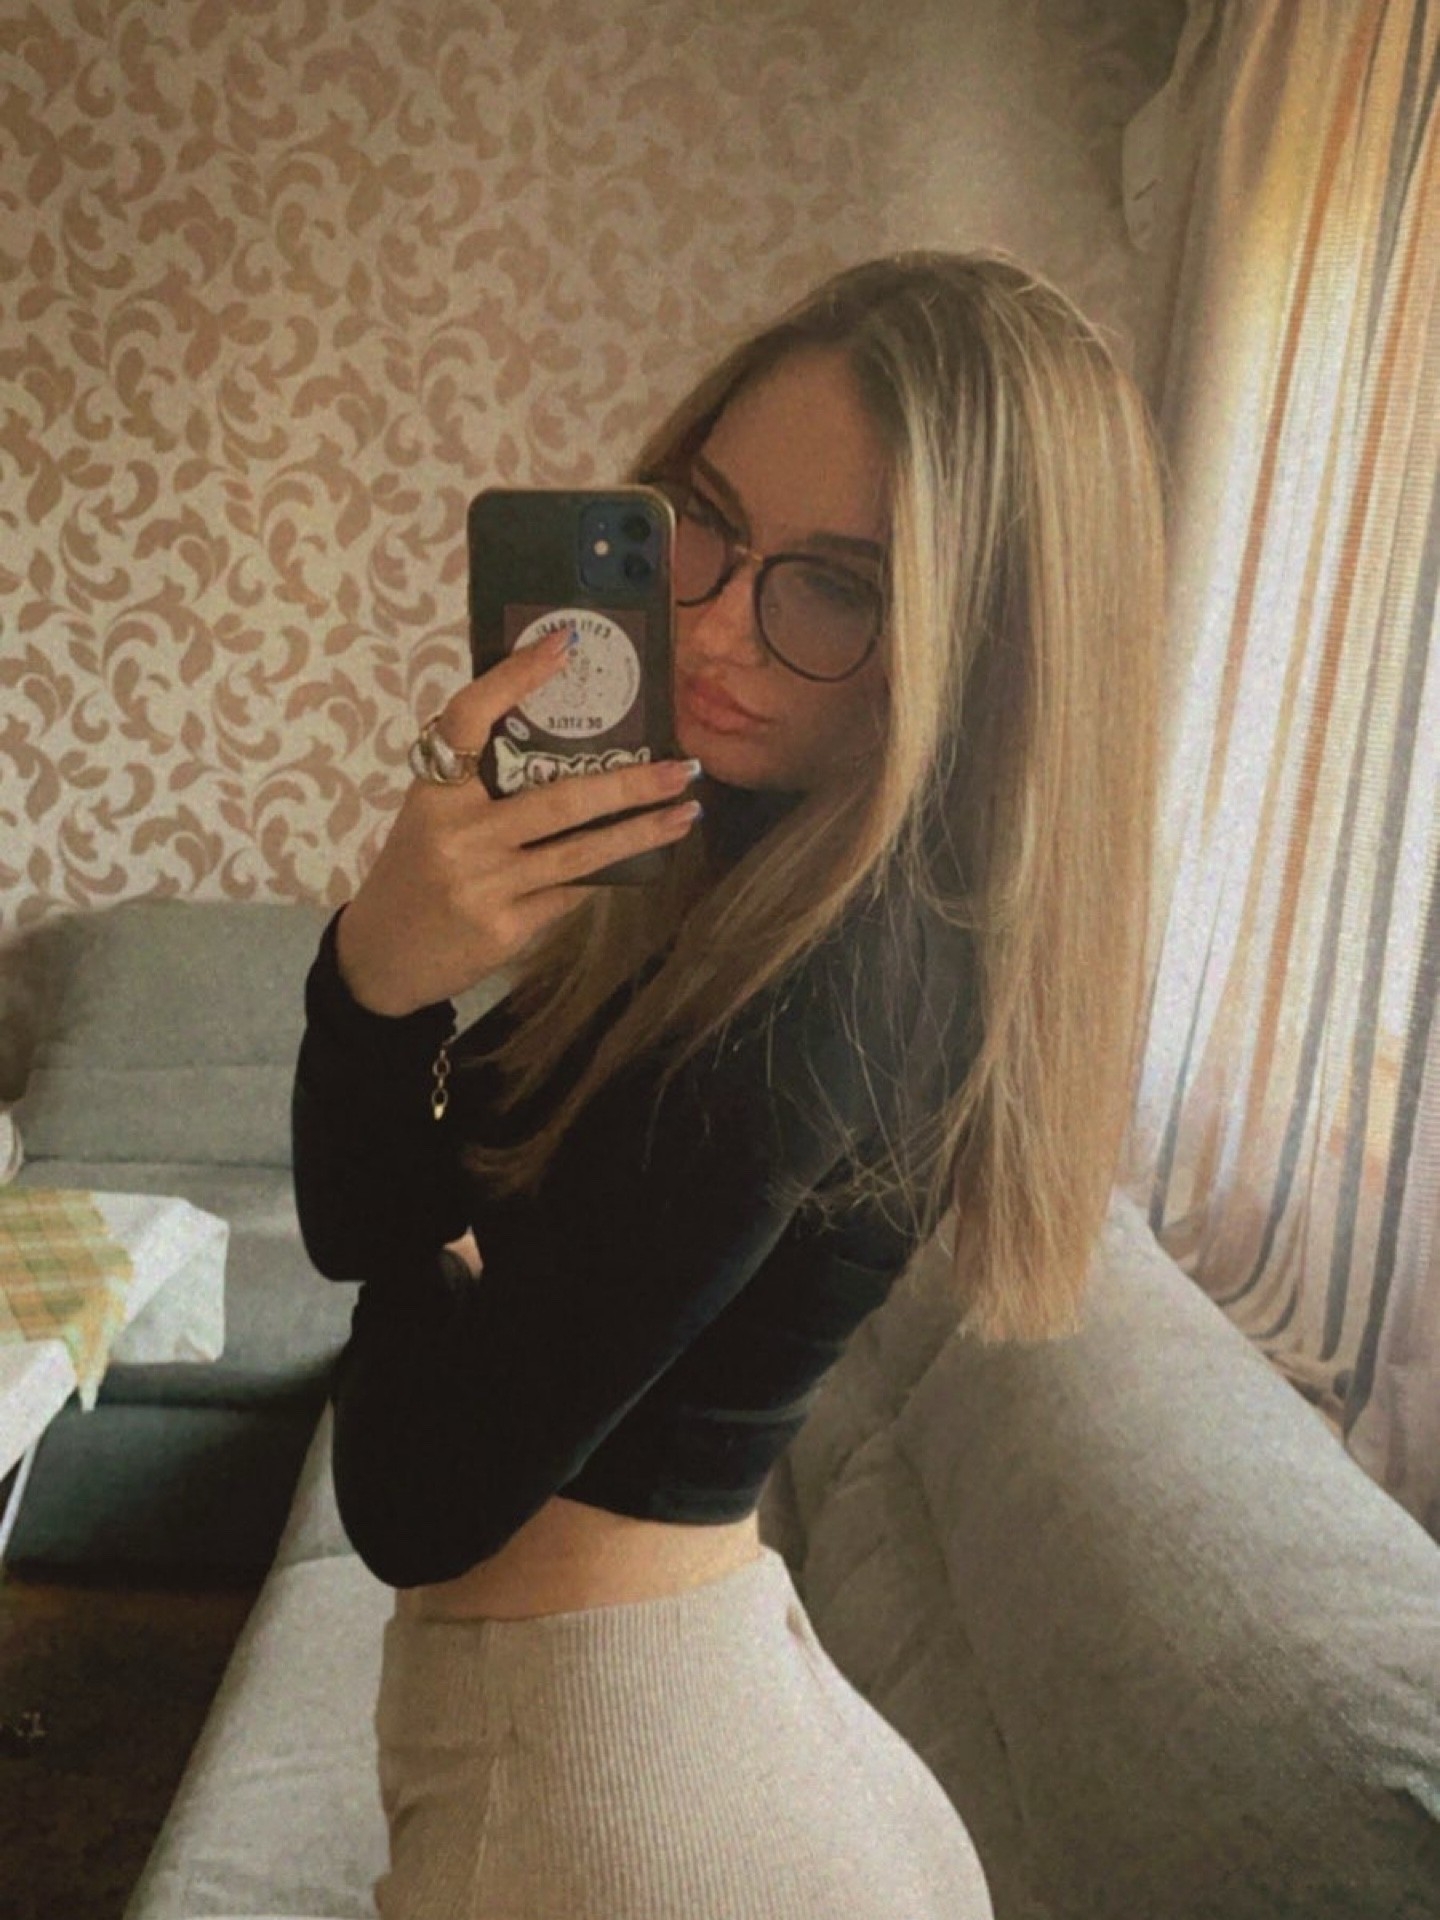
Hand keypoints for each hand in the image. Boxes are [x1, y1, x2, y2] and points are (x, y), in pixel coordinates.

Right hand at [336, 634, 702, 1015]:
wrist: (383, 958)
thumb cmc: (414, 872)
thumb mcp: (430, 817)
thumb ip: (478, 784)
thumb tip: (566, 740)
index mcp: (433, 793)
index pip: (469, 719)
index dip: (514, 678)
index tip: (564, 644)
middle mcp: (458, 835)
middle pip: (560, 798)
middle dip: (630, 782)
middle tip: (683, 766)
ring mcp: (484, 885)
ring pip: (581, 852)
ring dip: (641, 831)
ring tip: (685, 812)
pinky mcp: (506, 928)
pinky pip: (571, 892)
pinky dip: (603, 873)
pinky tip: (638, 858)